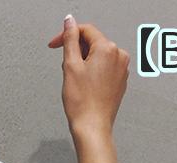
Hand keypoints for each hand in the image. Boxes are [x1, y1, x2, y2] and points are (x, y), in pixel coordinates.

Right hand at [48, 15, 130, 137]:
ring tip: (75, 81)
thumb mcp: (70, 66)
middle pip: (93, 43)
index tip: (55, 44)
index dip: (67, 35)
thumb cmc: (82, 103)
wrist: (92, 127)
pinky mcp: (120, 81)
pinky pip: (104, 68)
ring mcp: (122, 69)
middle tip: (66, 70)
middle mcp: (119, 55)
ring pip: (98, 56)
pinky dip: (92, 73)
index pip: (86, 30)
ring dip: (84, 62)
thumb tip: (70, 22)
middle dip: (76, 52)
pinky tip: (85, 87)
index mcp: (108, 48)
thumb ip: (70, 40)